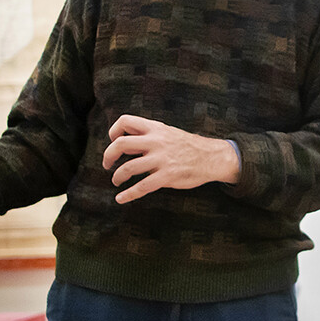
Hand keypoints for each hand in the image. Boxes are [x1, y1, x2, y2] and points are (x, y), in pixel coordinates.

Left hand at [102, 115, 239, 204]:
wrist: (212, 157)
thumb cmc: (187, 146)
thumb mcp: (168, 133)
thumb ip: (148, 136)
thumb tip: (125, 143)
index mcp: (155, 129)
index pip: (125, 121)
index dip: (114, 131)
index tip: (113, 141)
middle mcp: (156, 142)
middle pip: (121, 144)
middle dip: (108, 156)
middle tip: (107, 164)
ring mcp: (161, 159)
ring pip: (128, 168)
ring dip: (117, 176)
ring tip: (116, 181)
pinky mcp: (167, 176)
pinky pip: (142, 187)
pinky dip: (128, 194)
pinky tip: (120, 199)